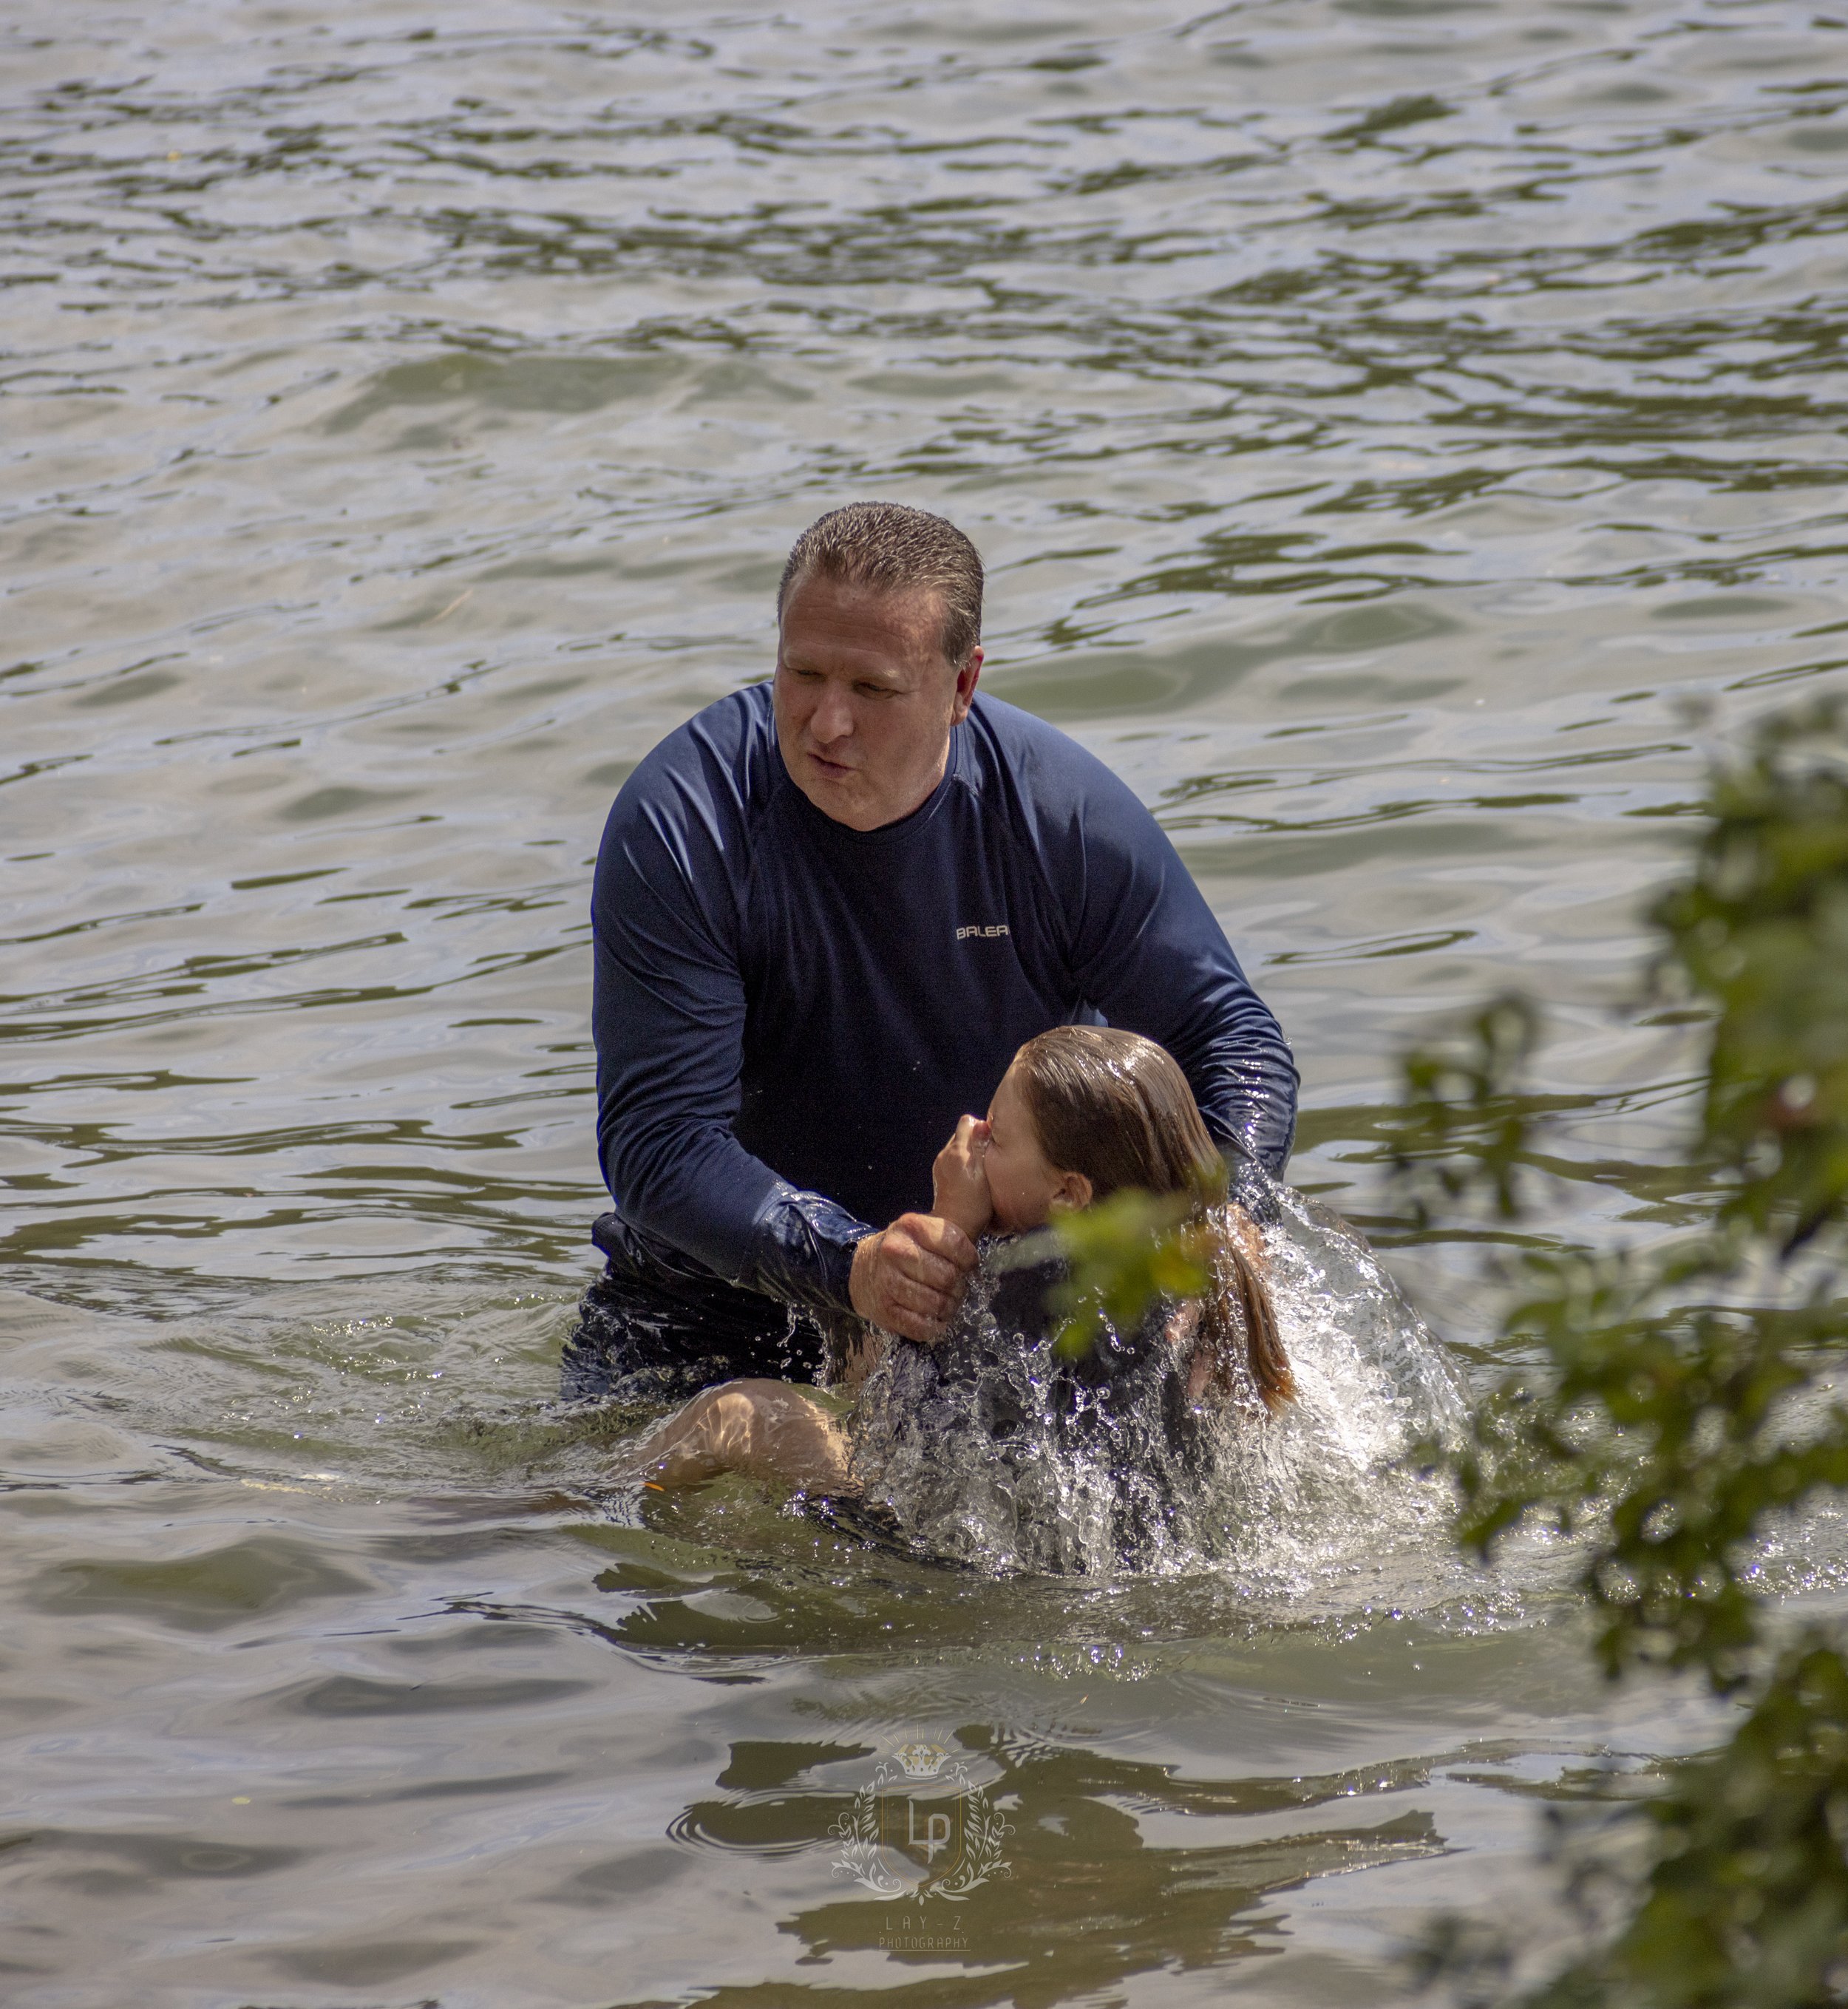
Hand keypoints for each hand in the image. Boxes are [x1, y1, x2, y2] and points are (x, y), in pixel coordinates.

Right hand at [849, 1212, 977, 1343]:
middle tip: (956, 1289)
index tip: (968, 1267)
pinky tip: (934, 1320)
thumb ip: (948, 1242)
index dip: (969, 1260)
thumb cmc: (903, 1251)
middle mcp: (896, 1251)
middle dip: (959, 1287)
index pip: (956, 1244)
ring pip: (936, 1304)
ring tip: (946, 1303)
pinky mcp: (884, 1310)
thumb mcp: (921, 1233)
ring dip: (948, 1308)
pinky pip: (920, 1327)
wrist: (861, 1269)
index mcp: (910, 1226)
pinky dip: (934, 1327)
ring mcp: (887, 1281)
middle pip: (947, 1277)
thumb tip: (974, 1269)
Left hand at [931, 1114, 992, 1240]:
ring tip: (980, 1169)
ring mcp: (940, 1164)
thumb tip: (982, 1124)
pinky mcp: (939, 1173)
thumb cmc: (974, 1205)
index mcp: (957, 1152)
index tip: (990, 1141)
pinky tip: (970, 1177)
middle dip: (975, 1140)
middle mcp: (945, 1154)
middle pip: (961, 1133)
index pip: (966, 1122)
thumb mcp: (985, 1175)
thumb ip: (982, 1147)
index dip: (980, 1128)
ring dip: (969, 1152)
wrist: (954, 1227)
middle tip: (988, 1157)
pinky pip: (952, 1158)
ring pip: (957, 1146)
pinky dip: (962, 1162)